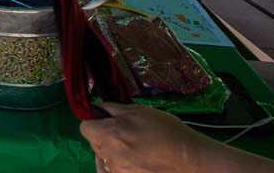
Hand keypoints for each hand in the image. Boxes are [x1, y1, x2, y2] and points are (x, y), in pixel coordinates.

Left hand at [80, 102, 211, 172]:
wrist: (188, 159)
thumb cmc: (165, 130)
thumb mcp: (138, 111)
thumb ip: (113, 109)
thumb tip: (97, 107)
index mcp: (108, 134)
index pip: (85, 127)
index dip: (94, 120)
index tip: (105, 119)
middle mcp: (108, 155)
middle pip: (94, 142)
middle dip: (103, 134)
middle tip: (123, 131)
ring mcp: (116, 171)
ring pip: (102, 158)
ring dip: (110, 151)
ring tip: (129, 147)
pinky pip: (109, 171)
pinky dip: (113, 166)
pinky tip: (124, 160)